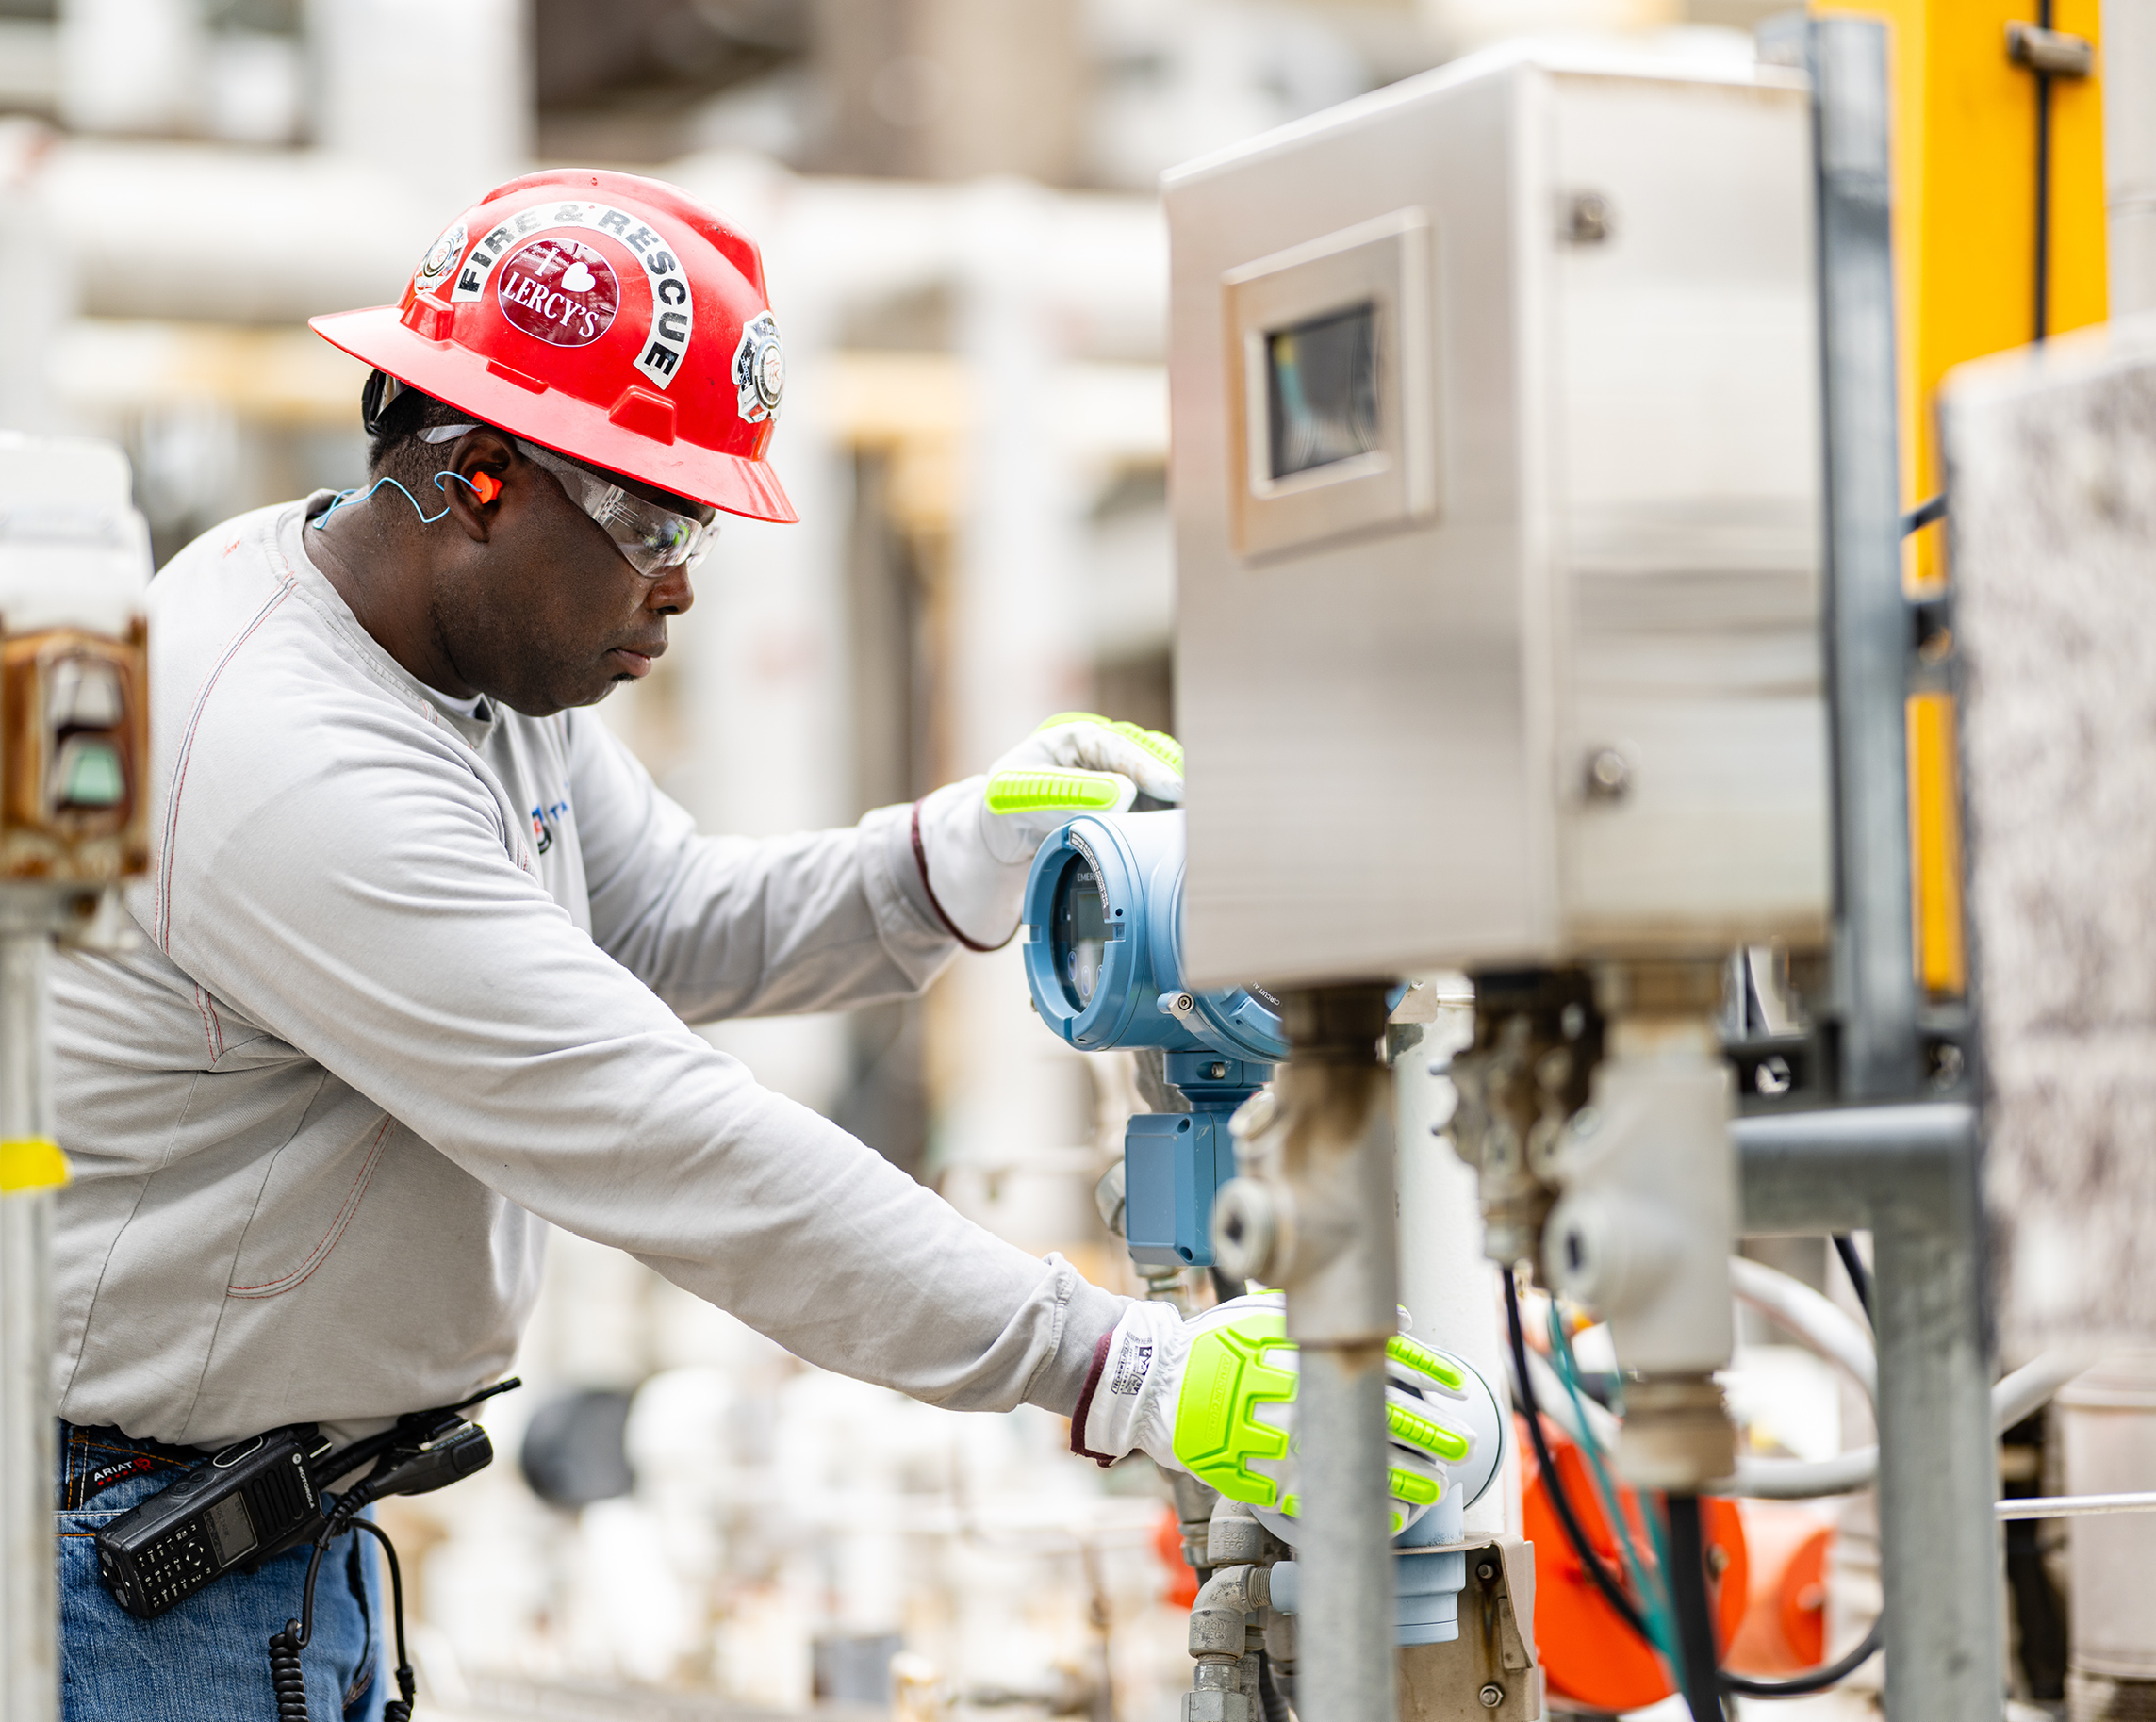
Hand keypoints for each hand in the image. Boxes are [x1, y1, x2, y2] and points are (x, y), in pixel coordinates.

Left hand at [913, 712, 1183, 948]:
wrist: (1004, 833)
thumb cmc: (1006, 804)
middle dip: (1175, 784)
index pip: (1121, 748)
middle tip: (1195, 811)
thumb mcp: (1020, 795)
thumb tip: (1123, 796)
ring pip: (1162, 789)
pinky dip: (1168, 826)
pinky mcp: (1131, 809)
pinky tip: (1181, 841)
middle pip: (1153, 763)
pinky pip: (1157, 814)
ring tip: (1192, 831)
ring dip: (1176, 808)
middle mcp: (1108, 755)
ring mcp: (1124, 781)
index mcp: (1079, 738)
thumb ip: (1067, 793)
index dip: (1148, 767)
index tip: (1172, 787)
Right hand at [1072, 1294, 1496, 1533]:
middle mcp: (1298, 1398)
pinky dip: (1361, 1508)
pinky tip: (1391, 1514)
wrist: (1154, 1386)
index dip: (1428, 1375)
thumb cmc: (1214, 1345)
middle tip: (1462, 1444)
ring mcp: (1280, 1443)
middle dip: (1430, 1434)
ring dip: (1407, 1479)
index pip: (1381, 1360)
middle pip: (1382, 1418)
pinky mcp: (1263, 1477)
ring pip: (1357, 1466)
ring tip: (1436, 1486)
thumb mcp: (1268, 1315)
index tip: (1458, 1388)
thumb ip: (1327, 1318)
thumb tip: (1394, 1318)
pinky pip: (1326, 1500)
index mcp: (1301, 1352)